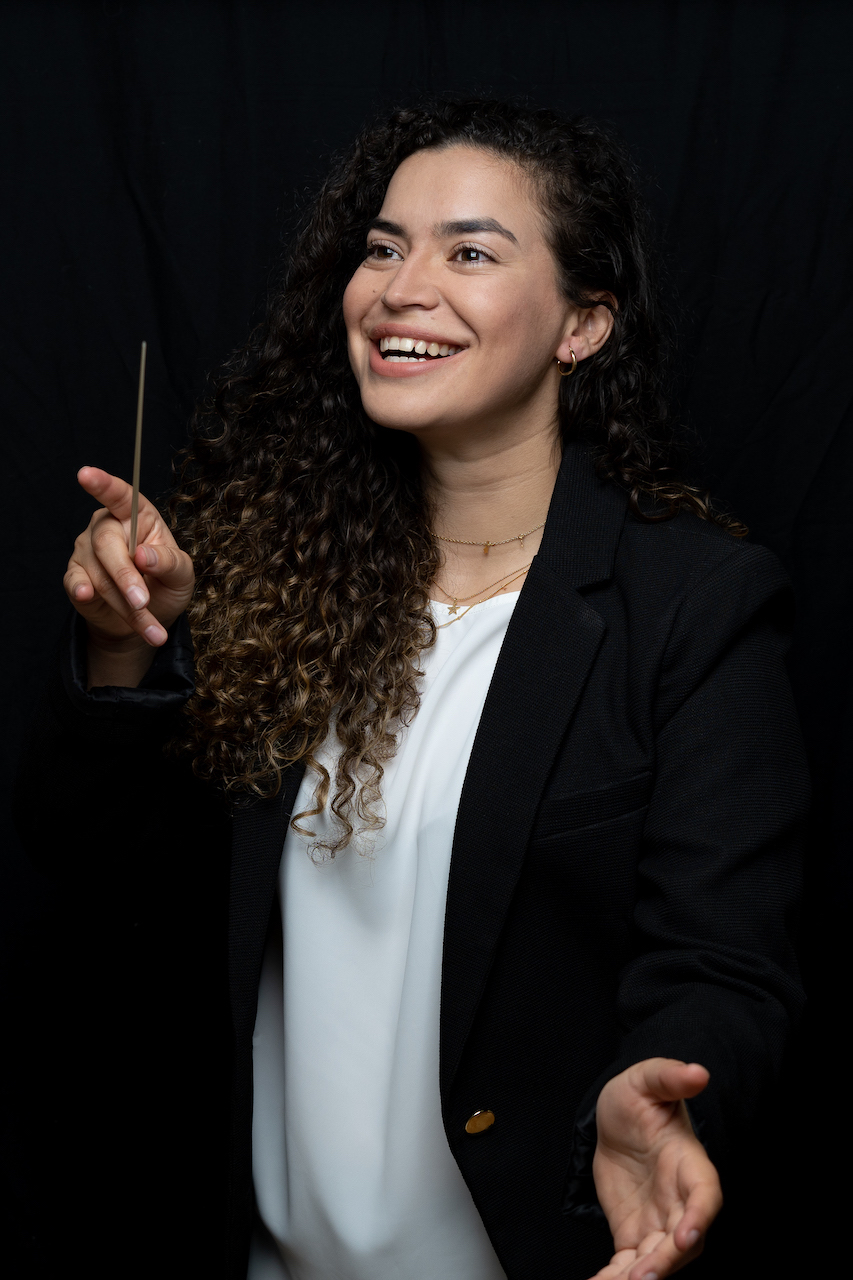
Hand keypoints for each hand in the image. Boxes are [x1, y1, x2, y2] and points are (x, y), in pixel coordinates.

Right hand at [64, 467, 194, 681]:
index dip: (103, 485)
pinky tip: (87, 595)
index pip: (120, 496)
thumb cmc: (165, 585)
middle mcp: (108, 527)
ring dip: (126, 605)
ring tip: (150, 628)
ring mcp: (87, 550)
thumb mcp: (182, 575)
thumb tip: (144, 555)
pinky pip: (75, 582)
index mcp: (138, 517)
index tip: (85, 474)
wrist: (146, 620)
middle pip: (108, 545)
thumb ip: (170, 562)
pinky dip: (84, 591)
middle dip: (127, 577)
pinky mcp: (75, 575)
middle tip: (143, 601)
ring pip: (100, 575)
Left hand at [588, 1059, 721, 1279]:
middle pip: (684, 1240)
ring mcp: (659, 1222)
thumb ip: (669, 1078)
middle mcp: (680, 1200)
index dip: (699, 1217)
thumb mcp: (647, 1079)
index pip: (705, 1195)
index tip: (686, 1235)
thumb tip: (697, 1072)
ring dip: (640, 1276)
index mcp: (690, 1164)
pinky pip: (628, 1265)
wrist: (616, 1119)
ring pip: (657, 1260)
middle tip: (641, 1277)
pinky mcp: (634, 1235)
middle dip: (666, 1261)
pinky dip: (614, 1278)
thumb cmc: (639, 1097)